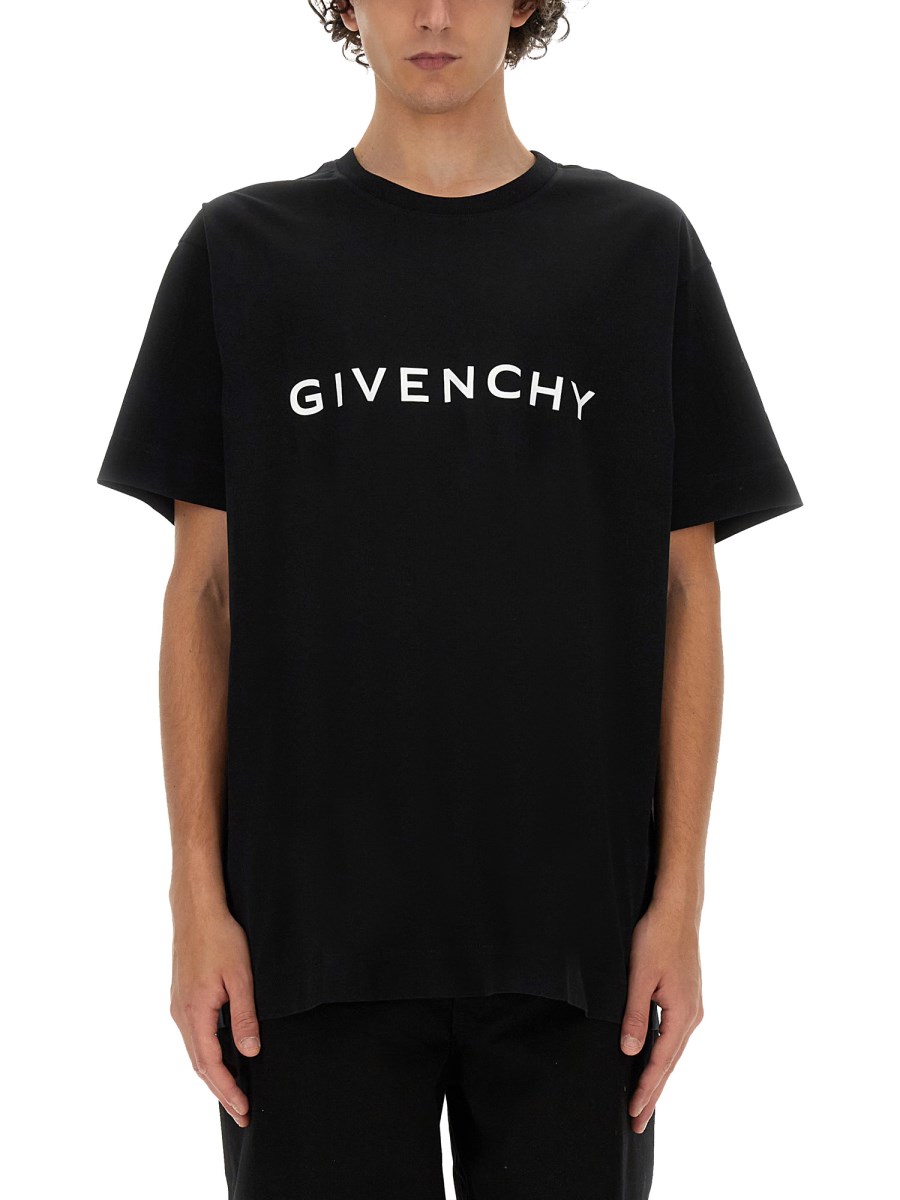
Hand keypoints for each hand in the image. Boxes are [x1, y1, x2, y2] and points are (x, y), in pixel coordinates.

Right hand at [169, 902, 261, 1126]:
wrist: (196, 910)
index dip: (227, 1089)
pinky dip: (205, 1056)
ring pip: (194, 1052)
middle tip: (241, 1113)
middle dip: (220, 1091)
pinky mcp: (181, 997)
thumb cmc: (221, 938)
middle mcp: (181, 1013)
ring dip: (212, 1075)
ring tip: (232, 1093)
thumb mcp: (241, 977)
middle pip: (199, 1065)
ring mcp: (178, 1005)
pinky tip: (218, 1058)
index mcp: (195, 1012)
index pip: (210, 1064)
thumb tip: (249, 1052)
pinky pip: (192, 1036)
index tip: (243, 1109)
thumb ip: (244, 1016)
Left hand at [619, 898, 703, 1133]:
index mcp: (682, 1014)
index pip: (660, 1062)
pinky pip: (673, 1037)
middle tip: (638, 1123)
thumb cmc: (657, 937)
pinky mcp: (686, 998)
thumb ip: (635, 1015)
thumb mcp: (640, 976)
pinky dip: (662, 1056)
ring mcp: (691, 1007)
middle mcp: (692, 1016)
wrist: (677, 909)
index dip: (646, 1089)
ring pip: (672, 1052)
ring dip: (658, 1077)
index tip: (634, 1114)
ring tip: (644, 1101)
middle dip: (653, 1093)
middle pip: (669, 1064)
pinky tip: (653, 1062)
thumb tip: (630, 1052)